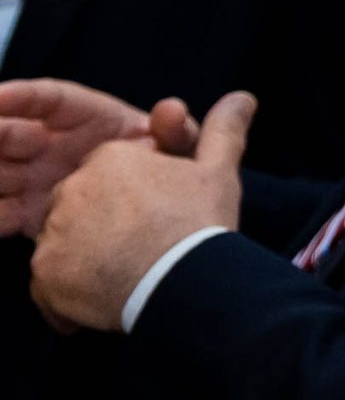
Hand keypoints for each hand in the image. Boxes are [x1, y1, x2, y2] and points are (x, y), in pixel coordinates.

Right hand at [0, 79, 180, 236]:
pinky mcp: (27, 213)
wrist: (157, 213)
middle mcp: (47, 144)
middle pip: (10, 134)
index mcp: (81, 117)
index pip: (47, 100)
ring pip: (1, 171)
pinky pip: (4, 212)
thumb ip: (176, 131)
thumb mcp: (178, 147)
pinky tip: (1, 217)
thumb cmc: (166, 165)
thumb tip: (172, 112)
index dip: (21, 97)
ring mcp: (33, 178)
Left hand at [29, 89, 251, 329]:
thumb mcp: (218, 172)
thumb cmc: (201, 224)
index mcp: (110, 159)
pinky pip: (49, 286)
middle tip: (142, 252)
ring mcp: (55, 231)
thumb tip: (243, 97)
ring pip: (64, 246)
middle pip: (80, 211)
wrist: (188, 279)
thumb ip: (222, 131)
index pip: (109, 181)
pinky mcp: (46, 272)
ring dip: (87, 263)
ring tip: (129, 278)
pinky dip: (71, 297)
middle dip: (102, 230)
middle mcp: (72, 188)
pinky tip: (106, 301)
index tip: (156, 223)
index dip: (132, 205)